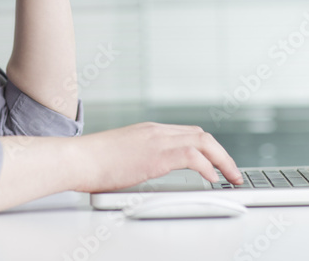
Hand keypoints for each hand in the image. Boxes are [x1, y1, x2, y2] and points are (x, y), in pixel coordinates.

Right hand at [71, 122, 241, 192]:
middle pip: (201, 134)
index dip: (208, 147)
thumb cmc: (91, 162)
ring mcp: (156, 140)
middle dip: (222, 153)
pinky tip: (212, 178)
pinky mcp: (155, 154)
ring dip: (222, 160)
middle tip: (232, 172)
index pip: (188, 132)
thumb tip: (144, 175)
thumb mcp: (121, 157)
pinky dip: (207, 166)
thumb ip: (138, 160)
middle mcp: (156, 131)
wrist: (76, 159)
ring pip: (203, 140)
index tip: (218, 162)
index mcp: (148, 131)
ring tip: (231, 177)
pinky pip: (192, 155)